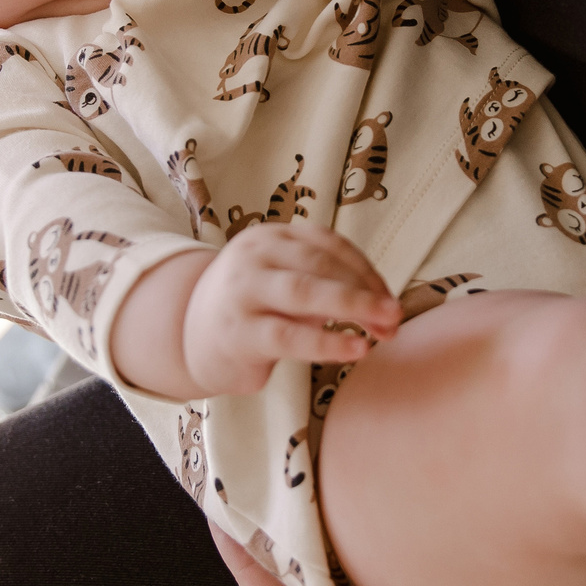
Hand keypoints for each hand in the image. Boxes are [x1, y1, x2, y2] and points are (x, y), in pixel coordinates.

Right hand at [180, 222, 401, 395]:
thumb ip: (327, 287)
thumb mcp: (285, 283)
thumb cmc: (253, 309)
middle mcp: (254, 256)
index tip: (391, 297)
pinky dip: (327, 342)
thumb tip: (385, 310)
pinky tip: (354, 349)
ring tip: (385, 328)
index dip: (365, 269)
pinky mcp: (238, 332)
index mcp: (271, 236)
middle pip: (320, 263)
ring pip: (305, 291)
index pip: (328, 244)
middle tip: (395, 315)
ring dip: (352, 307)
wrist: (190, 338)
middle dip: (365, 290)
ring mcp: (242, 291)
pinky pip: (289, 336)